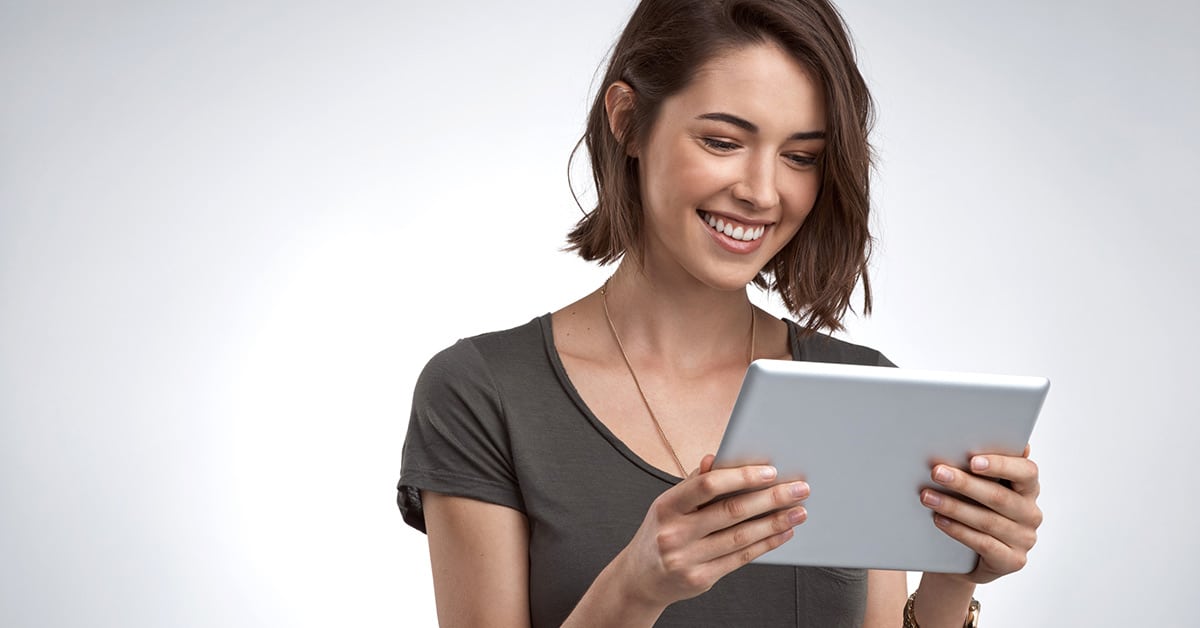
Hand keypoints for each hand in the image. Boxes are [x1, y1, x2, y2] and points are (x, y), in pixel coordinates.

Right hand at [614, 454, 808, 608]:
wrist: (640, 578)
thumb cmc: (660, 532)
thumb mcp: (668, 505)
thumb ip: (693, 483)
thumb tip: (715, 459)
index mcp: (666, 506)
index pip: (707, 485)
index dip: (741, 477)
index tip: (770, 471)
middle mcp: (674, 533)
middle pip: (732, 511)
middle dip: (771, 498)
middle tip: (798, 489)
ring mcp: (687, 558)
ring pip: (741, 537)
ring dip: (775, 522)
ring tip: (798, 511)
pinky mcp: (700, 578)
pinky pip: (741, 558)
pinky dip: (766, 544)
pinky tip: (782, 532)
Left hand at [919, 445, 1042, 583]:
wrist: (968, 557)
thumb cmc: (974, 510)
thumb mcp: (980, 487)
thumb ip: (980, 467)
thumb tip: (968, 435)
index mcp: (1028, 488)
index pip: (1026, 471)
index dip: (1001, 464)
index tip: (972, 460)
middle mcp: (1031, 513)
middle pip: (999, 496)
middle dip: (965, 483)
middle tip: (936, 472)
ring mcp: (1024, 539)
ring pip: (987, 520)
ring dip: (954, 506)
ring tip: (927, 496)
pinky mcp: (1012, 560)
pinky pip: (983, 543)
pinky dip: (958, 530)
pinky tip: (939, 520)